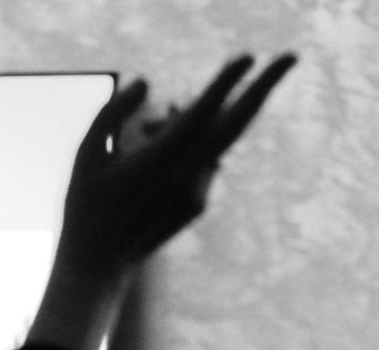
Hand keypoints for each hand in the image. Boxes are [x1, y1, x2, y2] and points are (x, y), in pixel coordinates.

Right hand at [28, 53, 296, 349]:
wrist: (102, 264)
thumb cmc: (86, 204)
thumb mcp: (86, 153)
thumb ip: (113, 112)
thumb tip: (146, 82)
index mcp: (159, 160)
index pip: (202, 112)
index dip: (225, 82)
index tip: (248, 56)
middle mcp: (187, 176)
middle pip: (237, 123)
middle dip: (265, 86)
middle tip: (293, 55)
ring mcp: (198, 191)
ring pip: (216, 137)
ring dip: (198, 114)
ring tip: (147, 131)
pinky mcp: (199, 202)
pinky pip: (206, 156)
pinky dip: (190, 137)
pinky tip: (152, 140)